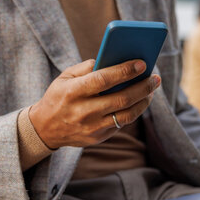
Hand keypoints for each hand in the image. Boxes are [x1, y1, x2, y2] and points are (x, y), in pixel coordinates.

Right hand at [29, 59, 160, 149]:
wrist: (44, 129)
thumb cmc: (59, 96)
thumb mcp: (64, 77)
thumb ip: (87, 68)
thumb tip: (114, 60)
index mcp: (72, 92)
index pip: (103, 80)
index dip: (124, 71)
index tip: (142, 63)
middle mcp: (83, 112)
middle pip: (121, 99)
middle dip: (142, 87)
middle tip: (155, 77)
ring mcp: (92, 128)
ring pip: (126, 115)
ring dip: (143, 101)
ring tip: (152, 89)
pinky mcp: (98, 138)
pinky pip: (121, 124)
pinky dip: (134, 111)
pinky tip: (140, 101)